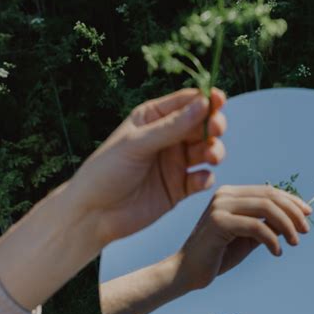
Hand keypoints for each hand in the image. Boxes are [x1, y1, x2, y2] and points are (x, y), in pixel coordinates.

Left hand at [67, 87, 226, 247]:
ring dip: (214, 151)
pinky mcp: (179, 189)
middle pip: (201, 126)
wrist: (94, 214)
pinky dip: (205, 178)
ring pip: (206, 151)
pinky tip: (199, 181)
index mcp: (152, 118)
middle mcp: (167, 138)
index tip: (219, 100)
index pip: (185, 102)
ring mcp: (174, 164)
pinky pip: (201, 179)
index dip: (205, 99)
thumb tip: (204, 103)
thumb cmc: (107, 172)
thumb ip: (172, 127)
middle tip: (215, 130)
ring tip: (211, 157)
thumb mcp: (137, 144)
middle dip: (213, 126)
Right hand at [175, 184, 312, 290]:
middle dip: (293, 213)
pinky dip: (272, 240)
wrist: (188, 272)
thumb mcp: (249, 238)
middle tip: (305, 231)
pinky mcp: (218, 223)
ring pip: (266, 209)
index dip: (292, 201)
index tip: (308, 215)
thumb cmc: (218, 256)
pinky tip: (277, 252)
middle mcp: (224, 195)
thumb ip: (268, 225)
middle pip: (270, 197)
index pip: (269, 191)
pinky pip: (256, 227)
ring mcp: (220, 207)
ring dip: (286, 226)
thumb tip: (296, 218)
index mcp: (231, 194)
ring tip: (294, 242)